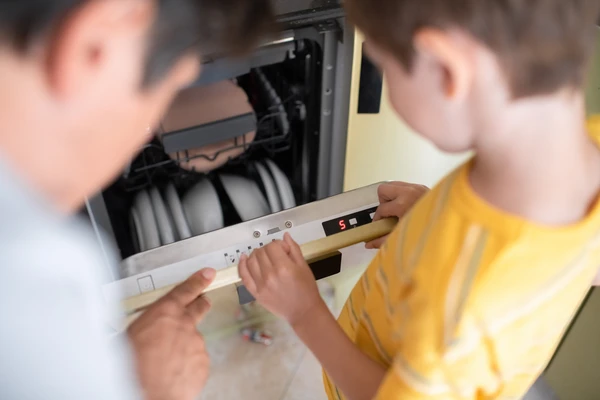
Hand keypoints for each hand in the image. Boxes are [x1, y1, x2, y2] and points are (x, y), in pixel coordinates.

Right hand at [127, 269, 214, 399]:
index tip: (208, 274)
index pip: (186, 289)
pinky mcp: (203, 362)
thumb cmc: (132, 366)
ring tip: (168, 358)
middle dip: (201, 304)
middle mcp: (185, 324)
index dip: (199, 280)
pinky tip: (173, 371)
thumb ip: (145, 325)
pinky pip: (196, 359)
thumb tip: (140, 328)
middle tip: (201, 302)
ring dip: (185, 344)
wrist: (146, 393)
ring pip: (194, 339)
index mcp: (165, 311)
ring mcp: (197, 343)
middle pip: (200, 307)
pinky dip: (188, 363)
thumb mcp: (128, 335)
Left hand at [238, 233, 322, 326]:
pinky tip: (244, 258)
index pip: (272, 246)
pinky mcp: (255, 293)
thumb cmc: (306, 289)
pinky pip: (244, 275)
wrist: (303, 311)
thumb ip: (294, 249)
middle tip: (276, 255)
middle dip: (268, 249)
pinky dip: (242, 265)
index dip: (278, 245)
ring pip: (251, 260)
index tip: (284, 250)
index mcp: (284, 267)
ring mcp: (261, 284)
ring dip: (256, 254)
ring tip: (263, 257)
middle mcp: (270, 275)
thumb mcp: (304, 266)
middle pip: (261, 252)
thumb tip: (285, 236)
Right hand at [365, 181, 427, 248]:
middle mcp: (409, 192)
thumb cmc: (430, 230)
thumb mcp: (404, 236)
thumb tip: (369, 243)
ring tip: (399, 210)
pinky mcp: (422, 187)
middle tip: (390, 215)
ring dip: (392, 197)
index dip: (378, 220)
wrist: (452, 222)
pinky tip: (408, 207)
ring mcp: (417, 187)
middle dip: (383, 203)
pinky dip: (403, 195)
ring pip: (393, 185)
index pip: (381, 209)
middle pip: (383, 190)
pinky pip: (404, 187)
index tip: (379, 226)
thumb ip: (383, 240)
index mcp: (403, 203)